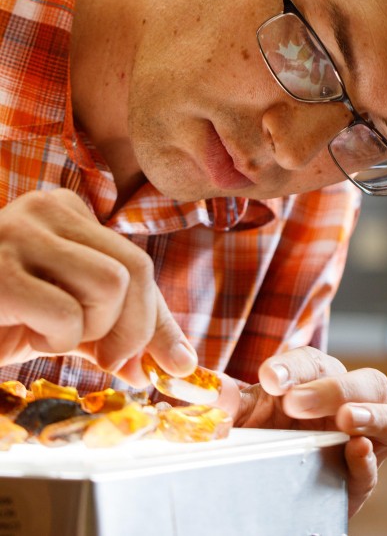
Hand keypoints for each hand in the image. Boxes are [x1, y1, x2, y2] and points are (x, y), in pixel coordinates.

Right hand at [0, 188, 196, 384]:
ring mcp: (17, 231)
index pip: (137, 263)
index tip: (158, 363)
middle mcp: (44, 208)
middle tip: (104, 360)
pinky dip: (54, 339)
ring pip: (109, 283)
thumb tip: (182, 364)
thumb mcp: (72, 319)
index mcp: (65, 211)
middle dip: (130, 329)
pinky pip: (66, 311)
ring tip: (47, 335)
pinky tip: (19, 334)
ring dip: (88, 332)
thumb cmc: (1, 319)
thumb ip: (124, 330)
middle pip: (133, 269)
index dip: (151, 319)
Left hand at [235, 346, 386, 517]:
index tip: (268, 378)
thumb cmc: (254, 439)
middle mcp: (347, 406)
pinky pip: (380, 467)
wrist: (254, 490)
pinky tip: (355, 450)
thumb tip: (211, 390)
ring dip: (374, 414)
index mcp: (316, 382)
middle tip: (296, 402)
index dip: (295, 366)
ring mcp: (361, 442)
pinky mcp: (360, 480)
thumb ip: (227, 403)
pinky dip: (370, 460)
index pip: (317, 363)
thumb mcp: (238, 419)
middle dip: (334, 388)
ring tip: (347, 418)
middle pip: (368, 382)